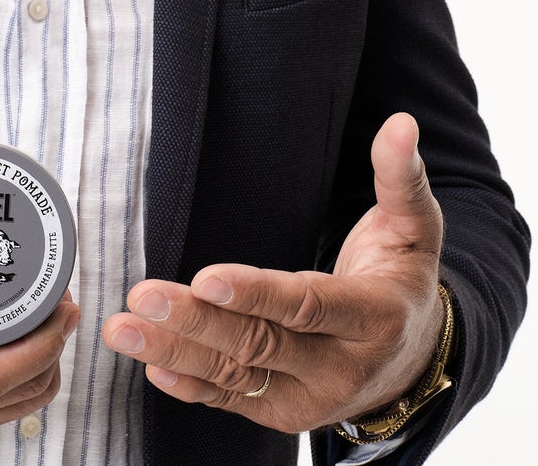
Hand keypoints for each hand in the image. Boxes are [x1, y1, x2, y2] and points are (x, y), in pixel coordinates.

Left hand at [102, 112, 446, 432]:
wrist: (412, 358)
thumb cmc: (402, 276)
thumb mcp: (414, 228)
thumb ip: (401, 178)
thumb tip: (401, 125)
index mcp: (373, 318)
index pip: (306, 306)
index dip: (256, 293)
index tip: (205, 278)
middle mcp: (340, 367)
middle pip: (259, 342)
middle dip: (195, 321)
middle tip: (142, 296)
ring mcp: (309, 397)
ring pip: (235, 374)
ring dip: (173, 351)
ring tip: (123, 330)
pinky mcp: (282, 411)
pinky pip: (231, 399)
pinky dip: (190, 387)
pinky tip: (153, 367)